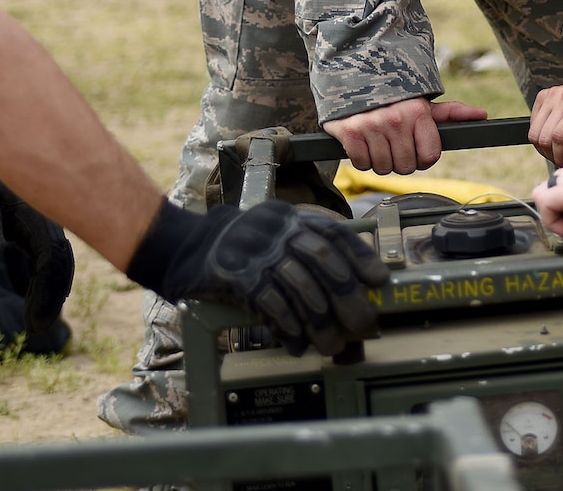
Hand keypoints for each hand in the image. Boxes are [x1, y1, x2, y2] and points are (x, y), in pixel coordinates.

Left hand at [0, 122, 74, 332]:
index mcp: (39, 213)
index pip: (52, 258)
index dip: (46, 291)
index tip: (34, 322)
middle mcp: (50, 217)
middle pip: (62, 262)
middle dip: (52, 296)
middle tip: (35, 328)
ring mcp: (47, 221)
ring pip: (59, 260)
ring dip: (50, 290)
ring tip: (35, 321)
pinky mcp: (39, 226)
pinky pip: (50, 255)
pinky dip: (45, 279)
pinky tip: (35, 298)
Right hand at [126, 200, 388, 355]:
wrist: (183, 247)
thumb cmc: (237, 250)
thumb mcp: (272, 238)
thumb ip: (303, 254)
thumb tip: (345, 289)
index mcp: (289, 218)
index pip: (333, 232)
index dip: (360, 255)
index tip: (380, 280)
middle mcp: (276, 228)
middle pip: (322, 259)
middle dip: (347, 295)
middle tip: (364, 324)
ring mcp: (254, 248)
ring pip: (299, 284)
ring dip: (320, 320)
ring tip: (332, 345)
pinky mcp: (233, 271)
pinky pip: (269, 300)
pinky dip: (287, 323)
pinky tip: (297, 342)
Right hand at [325, 98, 486, 174]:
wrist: (353, 79)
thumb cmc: (392, 96)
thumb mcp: (422, 102)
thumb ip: (451, 112)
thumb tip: (482, 114)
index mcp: (417, 111)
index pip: (429, 157)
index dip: (423, 157)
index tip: (415, 147)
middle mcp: (395, 118)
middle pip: (406, 167)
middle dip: (400, 160)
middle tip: (393, 143)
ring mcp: (371, 125)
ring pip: (383, 168)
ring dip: (380, 160)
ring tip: (378, 141)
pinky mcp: (349, 132)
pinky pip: (361, 163)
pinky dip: (361, 158)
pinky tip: (363, 142)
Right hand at [529, 76, 562, 164]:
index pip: (560, 136)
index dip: (561, 156)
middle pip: (545, 137)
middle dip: (553, 155)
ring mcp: (553, 94)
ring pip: (535, 132)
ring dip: (545, 147)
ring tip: (560, 149)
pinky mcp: (544, 95)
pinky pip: (533, 124)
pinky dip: (540, 135)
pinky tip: (555, 137)